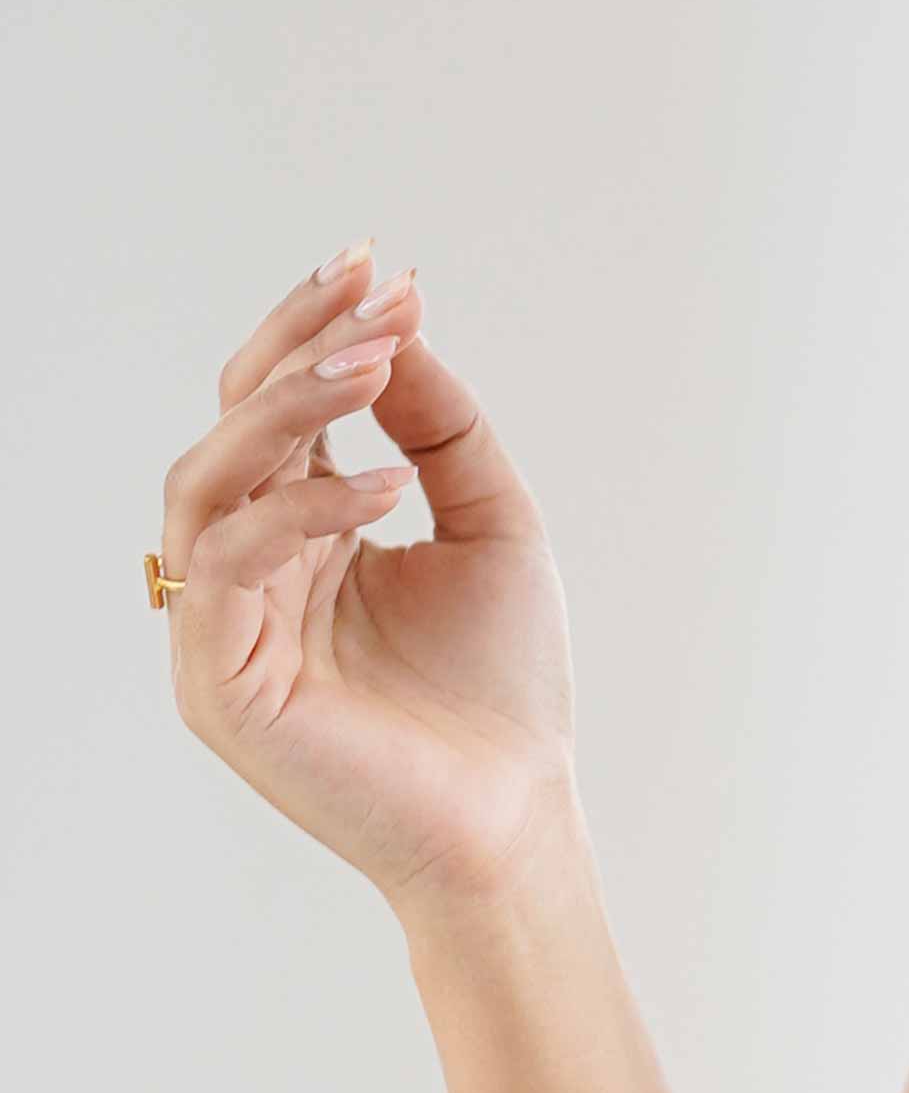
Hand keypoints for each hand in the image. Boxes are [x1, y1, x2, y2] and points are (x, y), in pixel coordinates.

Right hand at [157, 246, 580, 919]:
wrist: (514, 824)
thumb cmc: (503, 695)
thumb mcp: (490, 527)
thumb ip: (442, 429)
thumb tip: (395, 330)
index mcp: (299, 534)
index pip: (277, 407)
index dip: (319, 331)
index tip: (383, 269)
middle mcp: (246, 570)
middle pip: (232, 423)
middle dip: (300, 347)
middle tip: (374, 296)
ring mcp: (220, 627)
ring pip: (210, 477)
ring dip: (288, 406)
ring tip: (373, 364)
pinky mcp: (220, 680)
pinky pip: (227, 561)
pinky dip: (300, 508)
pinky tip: (387, 486)